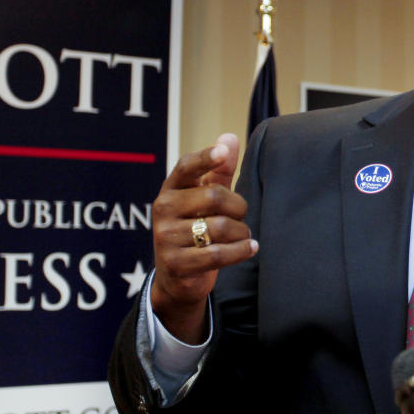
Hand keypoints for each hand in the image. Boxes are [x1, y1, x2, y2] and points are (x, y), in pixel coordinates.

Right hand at [150, 133, 257, 342]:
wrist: (177, 276)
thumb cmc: (195, 228)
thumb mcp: (206, 197)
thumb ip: (219, 170)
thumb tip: (229, 137)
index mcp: (171, 188)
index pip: (187, 167)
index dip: (205, 158)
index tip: (222, 153)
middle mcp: (164, 209)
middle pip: (214, 196)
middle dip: (238, 207)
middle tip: (241, 215)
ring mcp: (166, 236)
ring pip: (220, 227)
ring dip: (241, 232)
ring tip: (243, 236)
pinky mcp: (175, 263)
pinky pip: (217, 254)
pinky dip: (240, 251)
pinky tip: (250, 248)